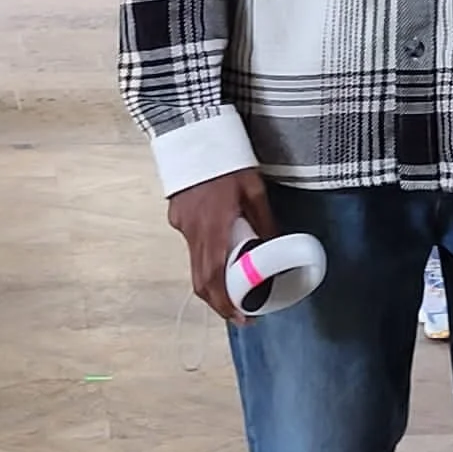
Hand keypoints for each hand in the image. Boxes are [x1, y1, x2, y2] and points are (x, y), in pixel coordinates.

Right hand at [167, 168, 275, 324]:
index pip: (215, 279)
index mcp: (214, 228)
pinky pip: (191, 244)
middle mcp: (193, 231)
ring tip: (233, 288)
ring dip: (212, 282)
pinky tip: (220, 251)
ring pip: (194, 264)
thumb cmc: (226, 160)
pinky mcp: (177, 215)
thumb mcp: (254, 190)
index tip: (242, 319)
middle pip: (200, 279)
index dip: (226, 304)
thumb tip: (275, 246)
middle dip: (219, 302)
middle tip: (239, 314)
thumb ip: (264, 221)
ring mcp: (182, 224)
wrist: (190, 133)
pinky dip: (205, 257)